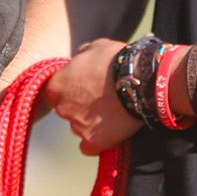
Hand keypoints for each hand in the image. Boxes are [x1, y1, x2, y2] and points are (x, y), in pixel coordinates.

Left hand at [46, 38, 140, 154]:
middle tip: (100, 98)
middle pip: (67, 109)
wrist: (139, 81)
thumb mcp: (94, 47)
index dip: (72, 87)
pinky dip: (96, 142)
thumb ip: (80, 57)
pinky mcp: (94, 142)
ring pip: (78, 127)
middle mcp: (62, 108)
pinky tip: (108, 133)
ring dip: (90, 122)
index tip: (86, 85)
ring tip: (110, 113)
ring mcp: (77, 127)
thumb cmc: (115, 60)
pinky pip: (89, 147)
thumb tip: (79, 61)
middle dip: (80, 105)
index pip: (57, 90)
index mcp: (57, 85)